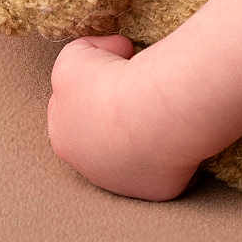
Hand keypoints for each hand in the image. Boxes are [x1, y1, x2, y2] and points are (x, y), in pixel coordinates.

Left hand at [47, 35, 202, 200]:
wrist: (151, 112)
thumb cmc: (112, 82)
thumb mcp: (76, 55)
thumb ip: (86, 52)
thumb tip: (116, 51)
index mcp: (63, 138)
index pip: (74, 113)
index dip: (95, 89)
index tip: (118, 74)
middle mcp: (89, 168)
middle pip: (103, 140)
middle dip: (118, 118)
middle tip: (141, 93)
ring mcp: (123, 184)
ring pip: (133, 157)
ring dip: (145, 138)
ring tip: (162, 111)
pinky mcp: (156, 190)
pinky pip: (166, 169)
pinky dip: (172, 153)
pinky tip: (178, 132)